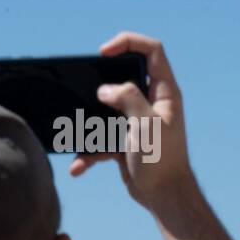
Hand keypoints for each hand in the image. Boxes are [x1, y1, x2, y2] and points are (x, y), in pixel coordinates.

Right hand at [69, 32, 196, 216]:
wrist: (165, 197)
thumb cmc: (163, 160)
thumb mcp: (146, 124)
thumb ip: (128, 99)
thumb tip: (104, 89)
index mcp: (164, 92)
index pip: (152, 51)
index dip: (128, 42)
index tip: (104, 52)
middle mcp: (151, 103)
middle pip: (123, 78)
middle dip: (100, 84)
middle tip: (85, 88)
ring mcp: (136, 122)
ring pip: (106, 112)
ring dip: (89, 126)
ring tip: (75, 135)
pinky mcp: (125, 141)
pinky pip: (101, 140)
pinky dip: (89, 152)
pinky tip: (78, 167)